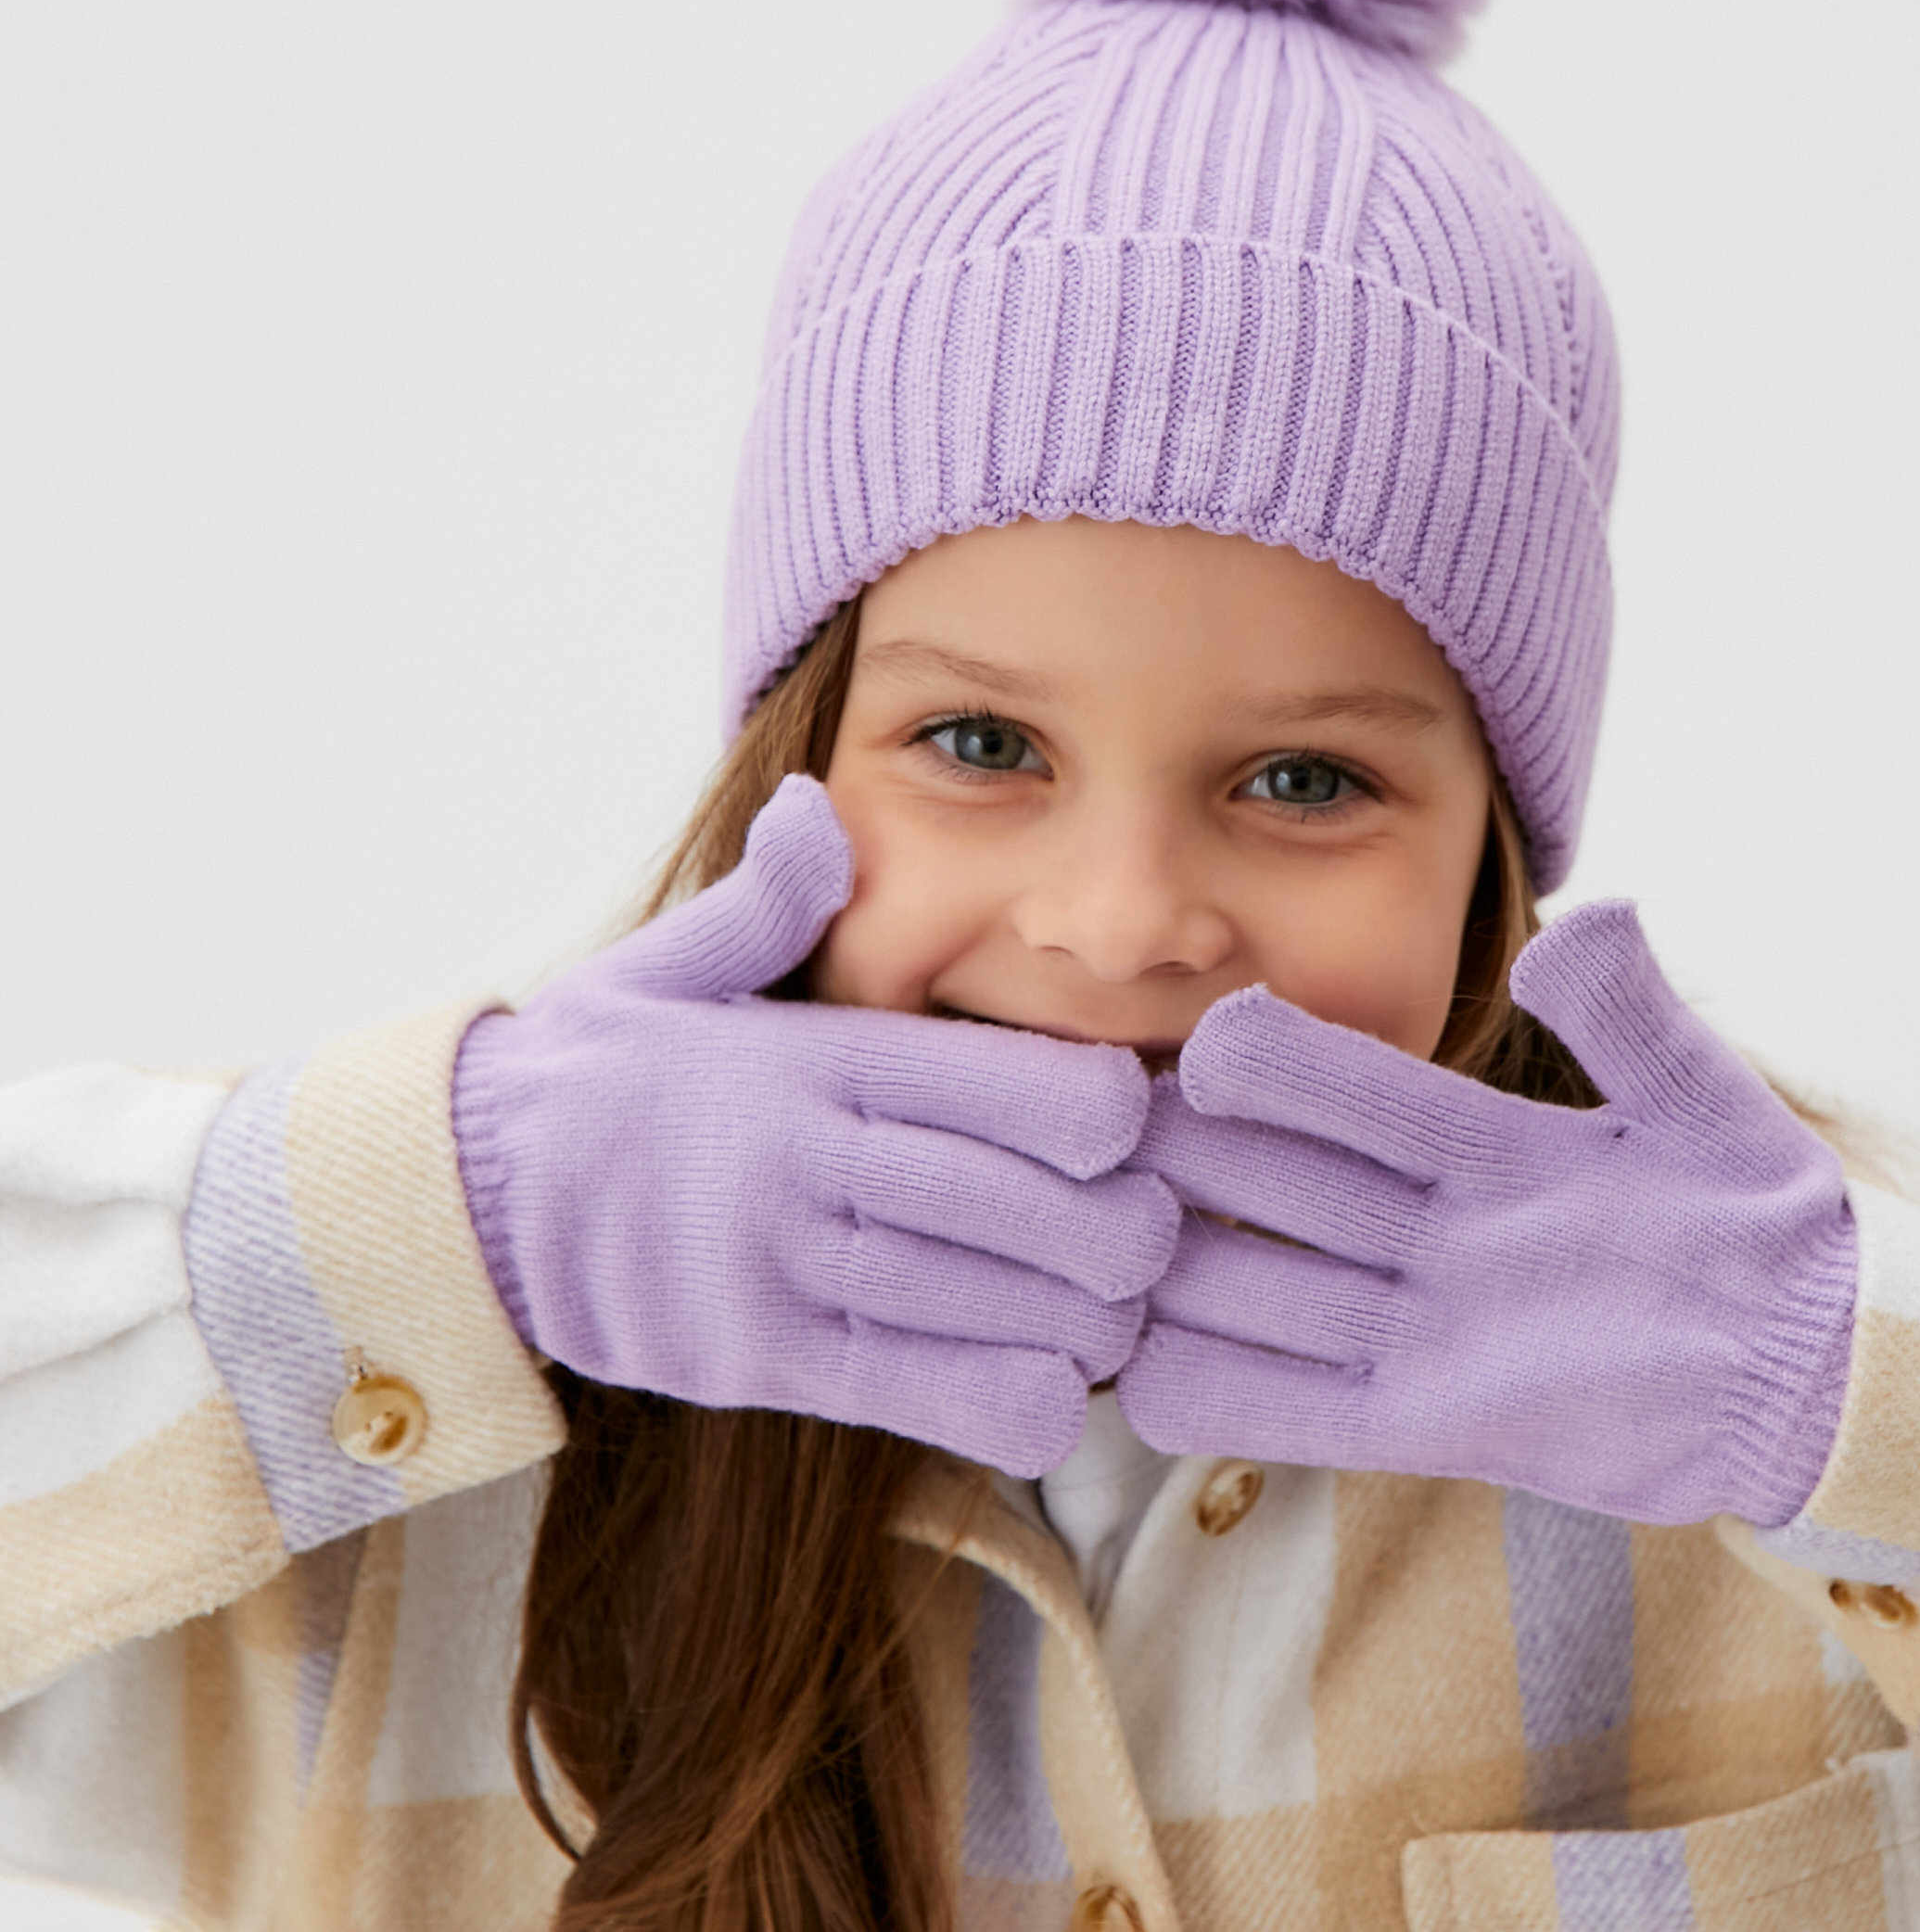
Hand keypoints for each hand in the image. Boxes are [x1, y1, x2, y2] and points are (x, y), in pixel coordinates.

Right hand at [452, 775, 1179, 1476]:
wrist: (472, 1204)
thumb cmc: (598, 1073)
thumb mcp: (667, 964)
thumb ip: (767, 899)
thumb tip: (821, 806)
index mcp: (818, 1062)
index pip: (1014, 1087)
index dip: (1108, 1112)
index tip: (1133, 1122)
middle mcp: (816, 1168)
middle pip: (1034, 1210)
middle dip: (1129, 1227)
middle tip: (1159, 1226)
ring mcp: (792, 1276)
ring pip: (999, 1312)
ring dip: (1090, 1318)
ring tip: (1118, 1303)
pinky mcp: (771, 1367)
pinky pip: (928, 1395)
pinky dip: (1017, 1400)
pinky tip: (1055, 1384)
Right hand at [1118, 902, 1856, 1525]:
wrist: (1816, 1369)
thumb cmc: (1774, 1226)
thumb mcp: (1714, 1111)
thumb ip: (1639, 1019)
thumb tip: (1588, 917)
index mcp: (1489, 1139)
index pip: (1357, 1085)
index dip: (1284, 1061)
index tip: (1218, 1040)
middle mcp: (1435, 1224)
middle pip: (1280, 1180)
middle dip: (1194, 1158)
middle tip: (1105, 1145)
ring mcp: (1425, 1322)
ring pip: (1268, 1288)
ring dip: (1187, 1272)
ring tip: (1097, 1257)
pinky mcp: (1431, 1419)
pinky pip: (1302, 1408)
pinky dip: (1224, 1393)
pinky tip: (1142, 1378)